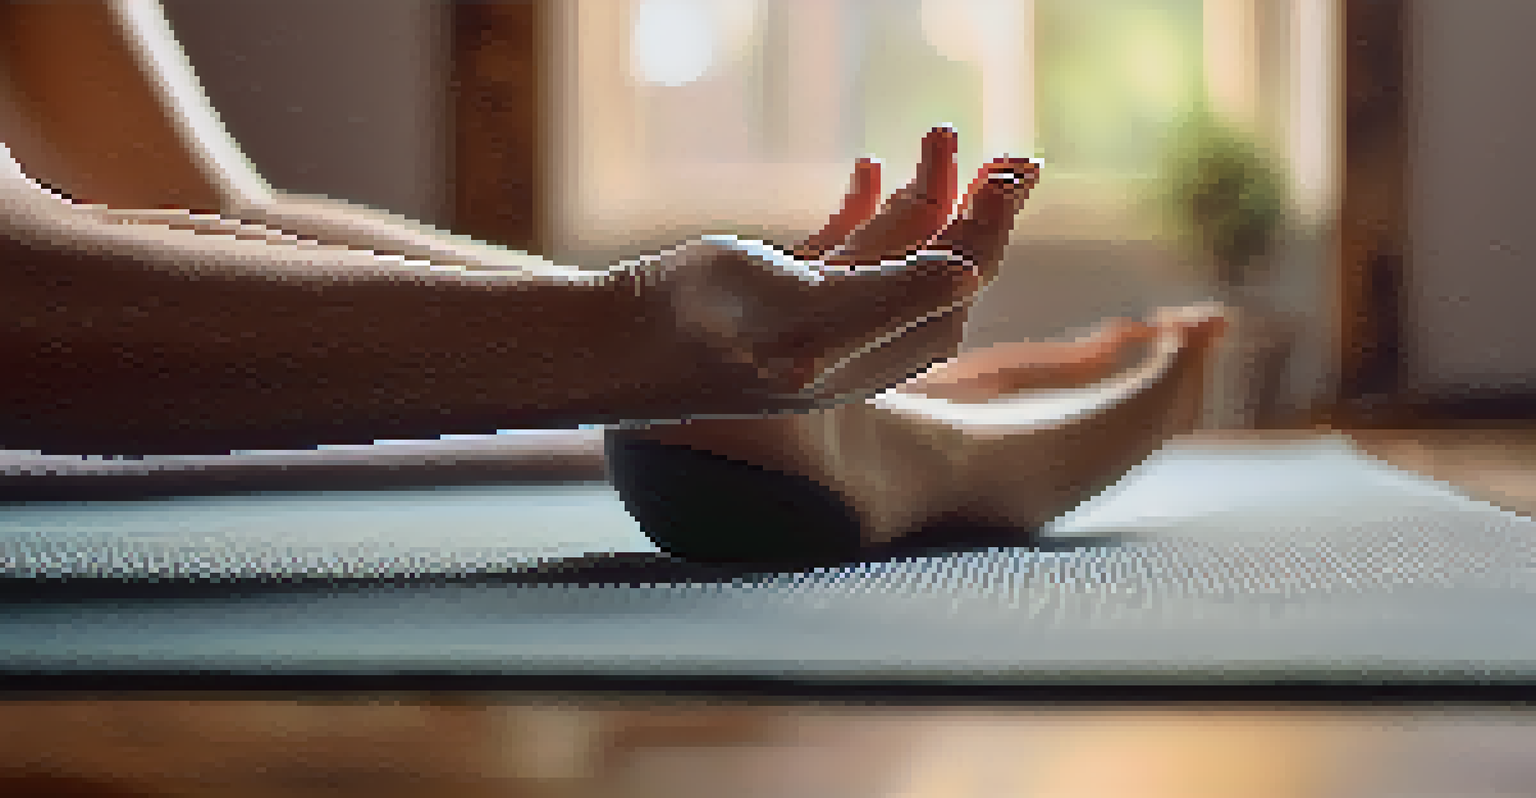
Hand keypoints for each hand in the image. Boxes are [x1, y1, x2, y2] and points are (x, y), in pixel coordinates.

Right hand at [633, 127, 1039, 410]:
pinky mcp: (774, 296)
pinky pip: (838, 251)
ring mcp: (812, 319)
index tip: (1012, 176)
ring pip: (889, 254)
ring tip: (939, 134)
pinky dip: (861, 210)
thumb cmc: (700, 329)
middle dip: (970, 209)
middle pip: (932, 271)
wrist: (612, 341)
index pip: (951, 291)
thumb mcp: (802, 314)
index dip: (987, 234)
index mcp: (865, 356)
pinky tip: (867, 169)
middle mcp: (849, 343)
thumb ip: (888, 297)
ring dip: (922, 194)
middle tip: (1011, 155)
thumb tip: (970, 274)